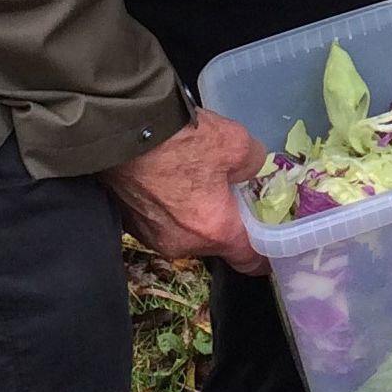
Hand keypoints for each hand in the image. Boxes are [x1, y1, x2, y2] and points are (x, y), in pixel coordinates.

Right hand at [101, 109, 270, 275]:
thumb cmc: (181, 139)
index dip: (265, 255)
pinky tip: (169, 177)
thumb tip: (250, 169)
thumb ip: (254, 163)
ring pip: (187, 231)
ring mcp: (151, 236)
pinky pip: (162, 221)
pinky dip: (171, 206)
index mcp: (214, 230)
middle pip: (216, 241)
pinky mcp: (129, 223)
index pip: (249, 260)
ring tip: (196, 178)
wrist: (119, 130)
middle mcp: (181, 243)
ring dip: (196, 212)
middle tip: (232, 191)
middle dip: (226, 220)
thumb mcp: (237, 143)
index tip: (272, 246)